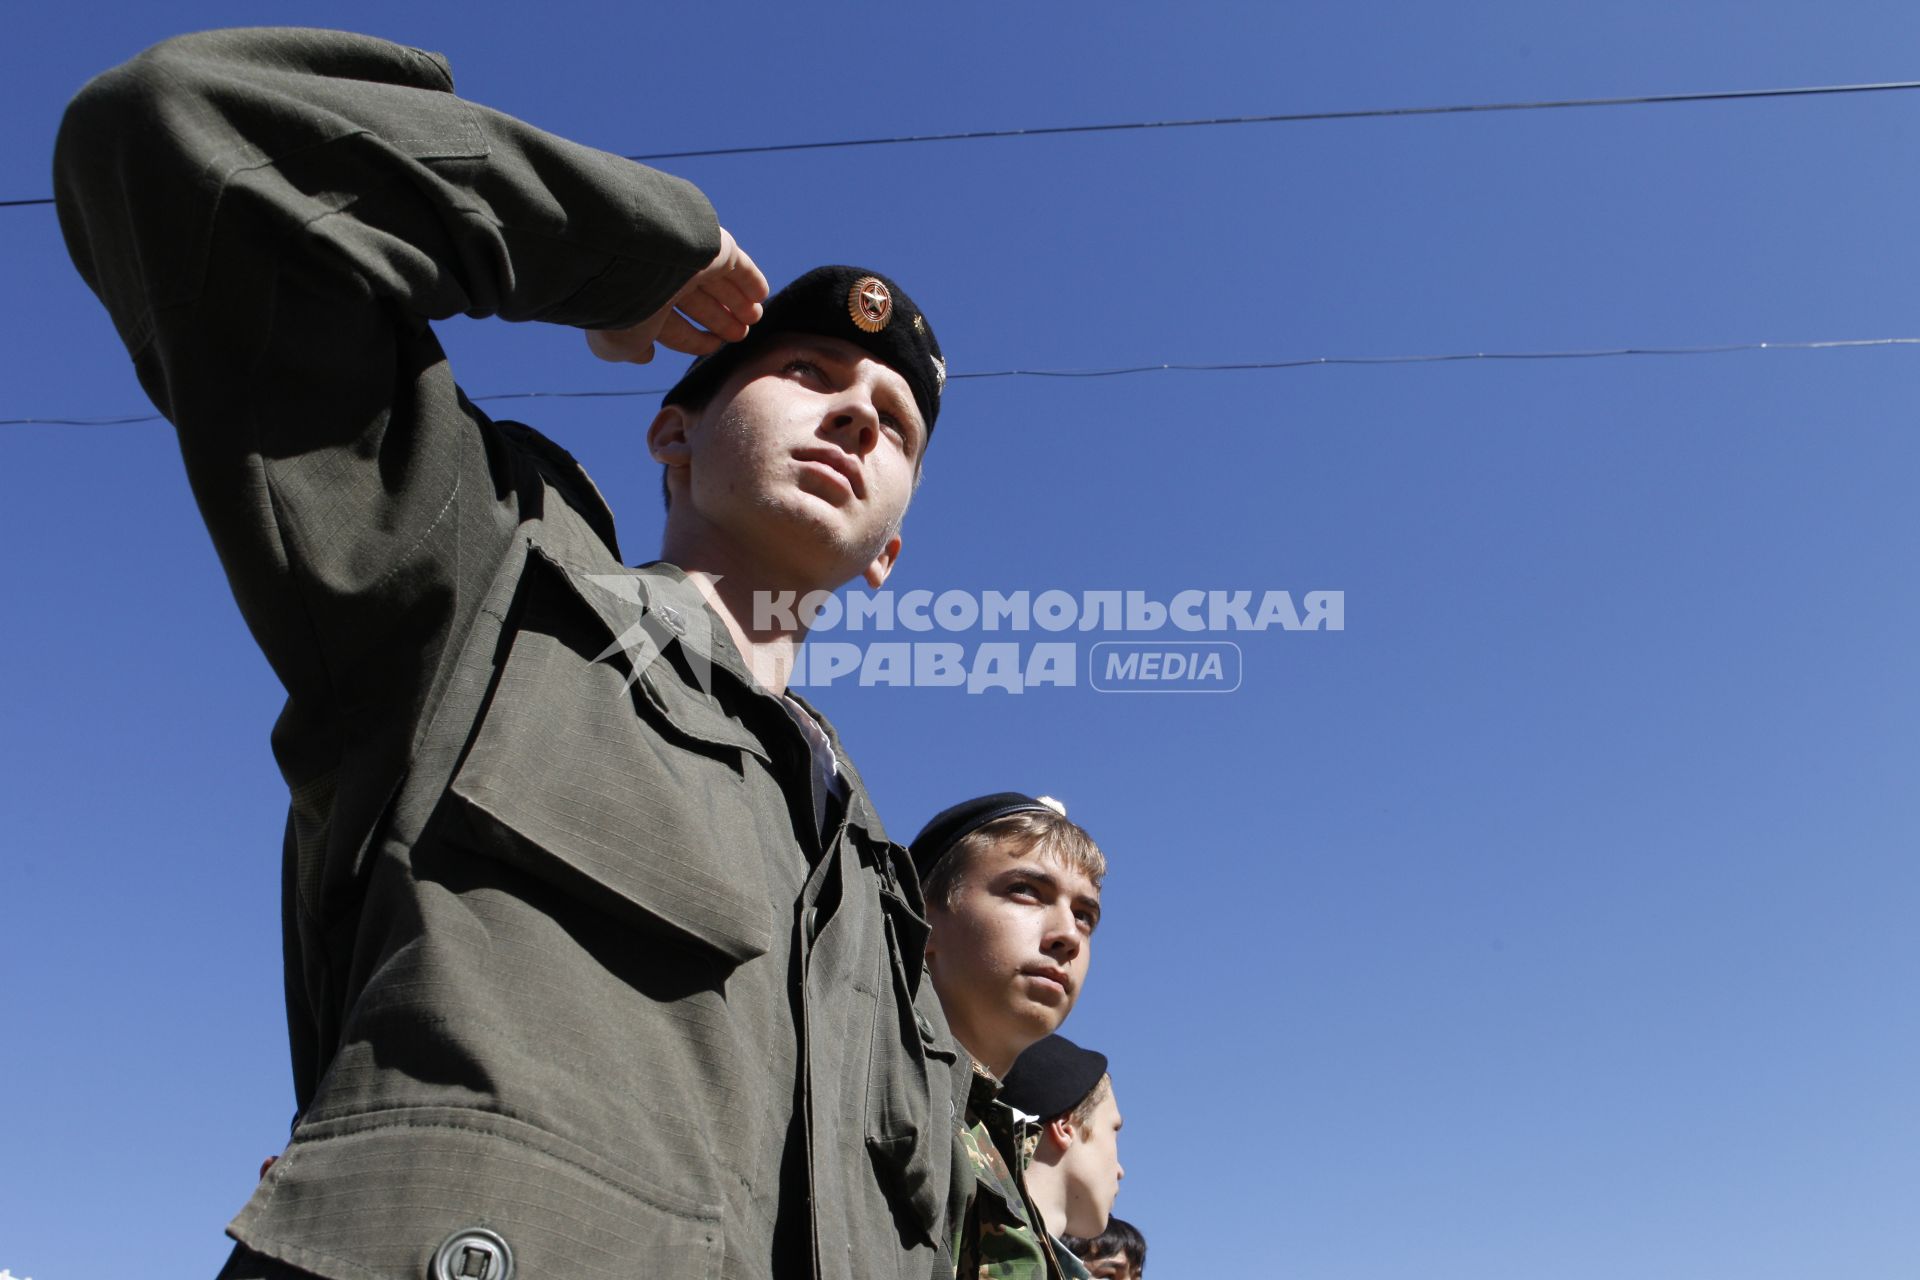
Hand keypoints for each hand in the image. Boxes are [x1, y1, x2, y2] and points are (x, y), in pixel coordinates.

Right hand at [586, 227, 768, 364]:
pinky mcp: (715, 247)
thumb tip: (645, 356)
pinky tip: (761, 294)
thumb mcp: (618, 342)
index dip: (694, 340)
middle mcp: (665, 280)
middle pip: (699, 304)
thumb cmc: (622, 304)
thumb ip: (630, 352)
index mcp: (642, 301)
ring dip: (738, 304)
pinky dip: (750, 280)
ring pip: (720, 286)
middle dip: (720, 321)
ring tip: (753, 318)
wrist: (635, 257)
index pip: (674, 326)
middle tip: (740, 335)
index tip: (713, 346)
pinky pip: (738, 266)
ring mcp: (690, 261)